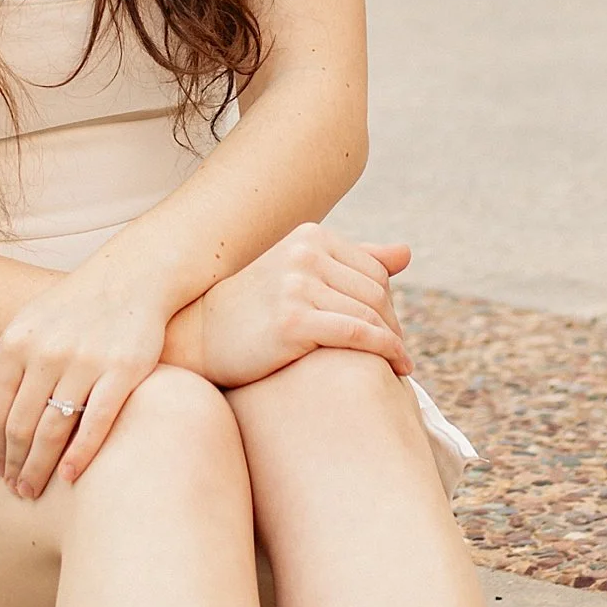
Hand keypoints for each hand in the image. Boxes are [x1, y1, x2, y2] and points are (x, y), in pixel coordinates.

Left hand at [0, 259, 172, 500]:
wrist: (131, 277)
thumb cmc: (70, 311)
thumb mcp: (21, 333)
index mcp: (17, 343)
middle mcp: (47, 352)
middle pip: (20, 425)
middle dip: (14, 464)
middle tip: (16, 490)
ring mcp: (85, 361)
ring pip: (53, 429)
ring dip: (40, 467)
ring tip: (35, 490)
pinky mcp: (123, 370)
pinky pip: (97, 421)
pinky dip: (80, 454)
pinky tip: (70, 476)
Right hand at [177, 225, 412, 391]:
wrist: (199, 339)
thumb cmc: (254, 311)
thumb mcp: (302, 276)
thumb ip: (354, 262)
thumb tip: (407, 253)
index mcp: (309, 237)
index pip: (375, 271)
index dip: (389, 305)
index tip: (392, 333)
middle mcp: (303, 254)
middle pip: (376, 293)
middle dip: (393, 326)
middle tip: (398, 354)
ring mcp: (296, 285)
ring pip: (370, 315)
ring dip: (394, 343)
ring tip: (400, 365)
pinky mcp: (292, 320)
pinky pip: (358, 335)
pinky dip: (386, 352)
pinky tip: (397, 369)